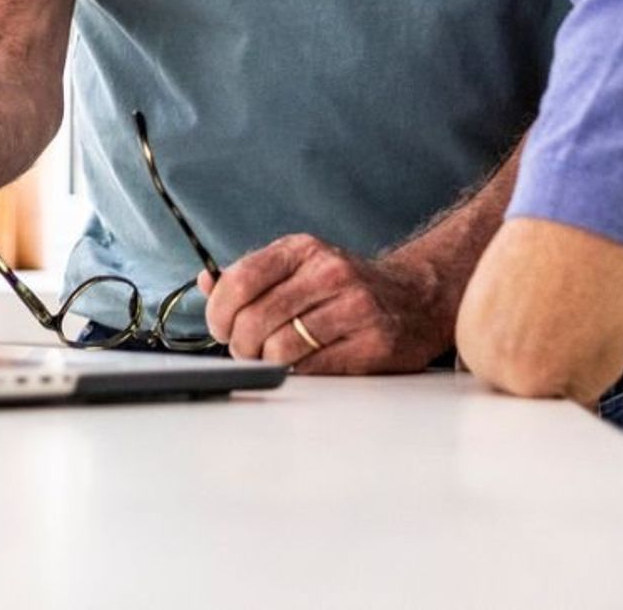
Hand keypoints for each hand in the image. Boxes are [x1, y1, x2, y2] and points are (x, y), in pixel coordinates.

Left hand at [198, 233, 453, 374]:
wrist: (416, 300)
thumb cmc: (344, 287)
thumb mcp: (298, 266)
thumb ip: (252, 275)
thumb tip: (206, 283)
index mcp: (303, 250)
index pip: (240, 279)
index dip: (218, 311)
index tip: (218, 326)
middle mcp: (330, 272)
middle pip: (255, 320)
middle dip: (240, 344)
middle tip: (245, 350)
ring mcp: (355, 308)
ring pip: (280, 349)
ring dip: (267, 362)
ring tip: (274, 358)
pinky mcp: (373, 343)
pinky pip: (312, 370)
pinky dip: (297, 373)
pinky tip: (303, 364)